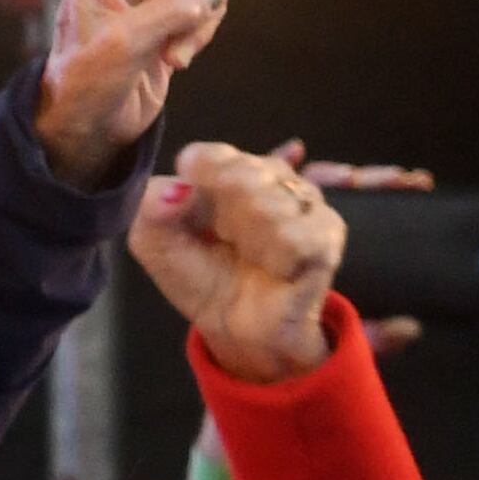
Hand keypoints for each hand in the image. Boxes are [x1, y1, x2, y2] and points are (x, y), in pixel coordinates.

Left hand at [132, 141, 350, 383]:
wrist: (235, 326)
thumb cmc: (198, 276)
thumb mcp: (154, 242)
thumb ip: (151, 206)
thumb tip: (179, 187)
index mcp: (226, 170)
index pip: (211, 154)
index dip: (194, 187)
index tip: (187, 211)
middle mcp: (271, 177)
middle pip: (242, 172)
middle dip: (220, 215)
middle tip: (221, 238)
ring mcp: (304, 203)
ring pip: (270, 202)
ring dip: (247, 237)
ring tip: (247, 255)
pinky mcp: (327, 235)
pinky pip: (297, 234)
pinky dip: (275, 255)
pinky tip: (272, 266)